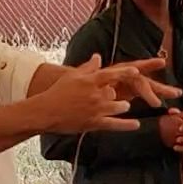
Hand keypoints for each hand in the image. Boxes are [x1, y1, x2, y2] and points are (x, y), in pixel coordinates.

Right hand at [37, 55, 164, 134]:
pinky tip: (137, 124)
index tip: (137, 71)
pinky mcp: (94, 123)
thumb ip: (88, 67)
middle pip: (117, 92)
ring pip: (119, 107)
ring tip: (124, 106)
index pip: (112, 74)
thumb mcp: (72, 76)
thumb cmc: (57, 92)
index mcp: (90, 81)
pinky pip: (115, 124)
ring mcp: (96, 109)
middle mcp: (95, 94)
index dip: (126, 73)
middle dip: (119, 94)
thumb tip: (98, 57)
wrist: (45, 112)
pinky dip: (127, 125)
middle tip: (118, 95)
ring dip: (123, 107)